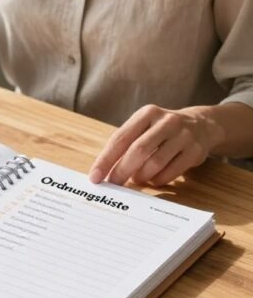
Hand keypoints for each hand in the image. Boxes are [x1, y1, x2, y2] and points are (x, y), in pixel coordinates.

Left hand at [88, 104, 221, 186]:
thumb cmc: (162, 130)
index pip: (121, 138)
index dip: (106, 159)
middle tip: (113, 184)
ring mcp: (183, 136)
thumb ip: (127, 144)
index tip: (95, 176)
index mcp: (147, 113)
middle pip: (138, 151)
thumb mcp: (145, 126)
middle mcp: (166, 121)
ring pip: (155, 163)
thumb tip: (105, 171)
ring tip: (136, 179)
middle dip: (122, 171)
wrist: (202, 125)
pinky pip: (171, 172)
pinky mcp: (195, 151)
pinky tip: (154, 180)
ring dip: (141, 176)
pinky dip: (158, 180)